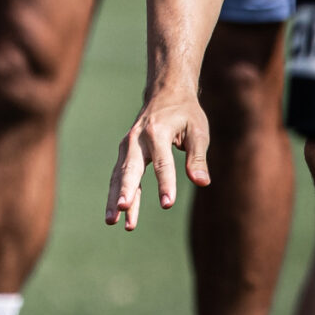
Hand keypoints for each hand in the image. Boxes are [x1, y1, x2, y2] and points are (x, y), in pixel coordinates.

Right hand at [109, 77, 208, 228]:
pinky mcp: (125, 153)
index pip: (162, 162)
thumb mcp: (198, 131)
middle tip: (121, 209)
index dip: (166, 183)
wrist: (165, 93)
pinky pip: (120, 175)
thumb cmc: (186, 113)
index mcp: (157, 132)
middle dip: (125, 190)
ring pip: (120, 175)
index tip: (168, 203)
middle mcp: (137, 139)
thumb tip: (202, 182)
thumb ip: (198, 158)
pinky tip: (120, 213)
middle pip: (130, 169)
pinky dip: (119, 193)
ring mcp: (127, 146)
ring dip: (115, 198)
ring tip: (113, 222)